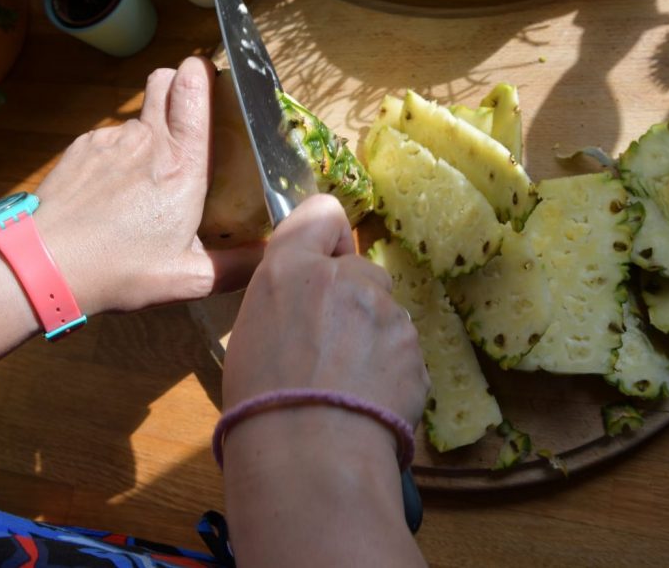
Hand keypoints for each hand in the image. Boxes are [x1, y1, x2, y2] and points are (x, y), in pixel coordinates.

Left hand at [32, 57, 262, 313]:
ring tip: (142, 181)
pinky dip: (117, 156)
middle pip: (163, 81)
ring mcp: (109, 141)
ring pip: (136, 118)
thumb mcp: (188, 280)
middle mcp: (147, 141)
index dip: (202, 73)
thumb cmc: (119, 270)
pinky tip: (110, 193)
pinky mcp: (80, 148)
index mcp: (182, 167)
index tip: (210, 77)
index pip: (193, 91)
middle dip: (177, 84)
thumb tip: (269, 256)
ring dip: (147, 134)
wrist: (43, 266)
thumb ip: (236, 267)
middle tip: (186, 115)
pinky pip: (108, 140)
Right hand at [220, 195, 429, 567]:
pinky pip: (404, 350)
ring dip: (373, 337)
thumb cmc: (259, 401)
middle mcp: (345, 277)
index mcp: (291, 269)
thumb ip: (287, 301)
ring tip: (349, 385)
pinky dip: (392, 370)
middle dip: (352, 298)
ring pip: (385, 312)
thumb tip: (305, 309)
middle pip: (360, 269)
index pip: (321, 212)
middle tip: (329, 346)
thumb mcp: (251, 335)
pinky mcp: (416, 348)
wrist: (311, 454)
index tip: (322, 264)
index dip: (325, 237)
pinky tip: (371, 401)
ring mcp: (387, 311)